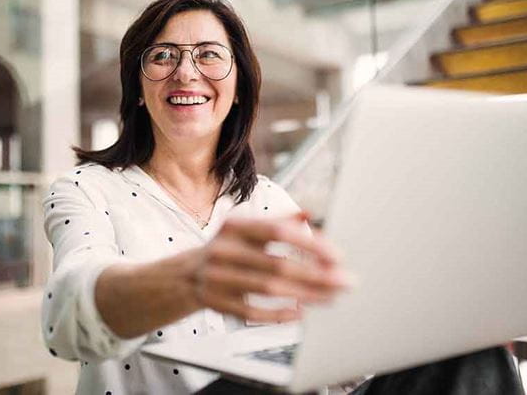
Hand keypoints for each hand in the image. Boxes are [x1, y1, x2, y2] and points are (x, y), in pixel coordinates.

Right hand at [190, 212, 349, 322]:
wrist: (181, 276)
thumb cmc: (223, 250)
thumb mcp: (244, 230)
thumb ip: (277, 221)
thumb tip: (308, 213)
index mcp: (234, 227)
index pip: (276, 232)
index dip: (308, 243)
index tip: (336, 255)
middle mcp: (224, 251)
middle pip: (277, 264)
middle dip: (317, 274)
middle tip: (345, 280)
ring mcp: (218, 278)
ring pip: (269, 289)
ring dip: (305, 294)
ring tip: (331, 295)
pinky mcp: (217, 303)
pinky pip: (253, 312)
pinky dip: (279, 313)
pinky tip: (300, 311)